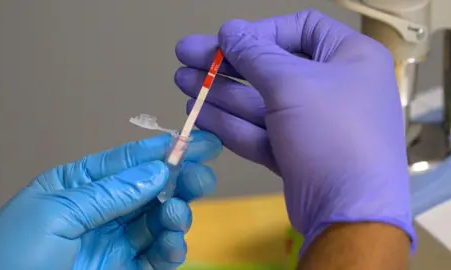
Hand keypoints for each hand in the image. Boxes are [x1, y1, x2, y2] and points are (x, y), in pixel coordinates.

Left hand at [0, 131, 221, 269]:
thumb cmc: (14, 255)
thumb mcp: (57, 214)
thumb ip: (110, 193)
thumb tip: (158, 171)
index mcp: (79, 184)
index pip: (127, 161)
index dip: (162, 150)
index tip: (197, 141)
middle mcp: (103, 208)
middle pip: (150, 189)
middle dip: (179, 180)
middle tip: (202, 177)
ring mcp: (115, 240)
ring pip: (159, 220)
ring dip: (175, 215)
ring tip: (175, 217)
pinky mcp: (125, 267)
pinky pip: (157, 255)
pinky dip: (171, 249)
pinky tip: (172, 247)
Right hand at [174, 9, 414, 251]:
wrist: (348, 213)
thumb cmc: (330, 133)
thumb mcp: (290, 84)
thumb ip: (254, 54)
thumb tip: (229, 29)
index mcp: (349, 57)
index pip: (300, 28)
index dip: (259, 31)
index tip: (226, 40)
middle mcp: (334, 86)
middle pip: (272, 66)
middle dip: (226, 63)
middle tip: (185, 55)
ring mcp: (313, 123)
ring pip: (261, 102)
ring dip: (221, 92)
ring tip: (183, 81)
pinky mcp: (296, 153)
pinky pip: (261, 131)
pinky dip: (230, 123)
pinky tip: (198, 113)